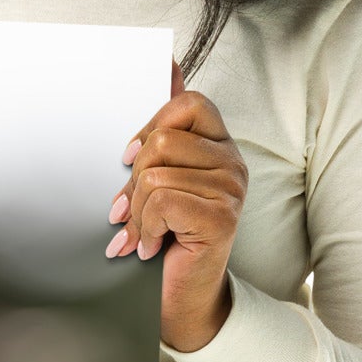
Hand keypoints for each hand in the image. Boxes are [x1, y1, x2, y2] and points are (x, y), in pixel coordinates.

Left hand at [105, 57, 246, 351]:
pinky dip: (144, 228)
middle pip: (164, 139)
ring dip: (137, 211)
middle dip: (133, 179)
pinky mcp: (222, 217)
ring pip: (157, 174)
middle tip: (128, 210)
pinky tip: (149, 246)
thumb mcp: (156, 177)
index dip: (150, 125)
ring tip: (140, 233)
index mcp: (217, 145)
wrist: (179, 298)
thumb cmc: (164, 236)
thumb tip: (167, 63)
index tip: (128, 159)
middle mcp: (232, 162)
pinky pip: (163, 200)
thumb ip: (162, 127)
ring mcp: (232, 189)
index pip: (188, 102)